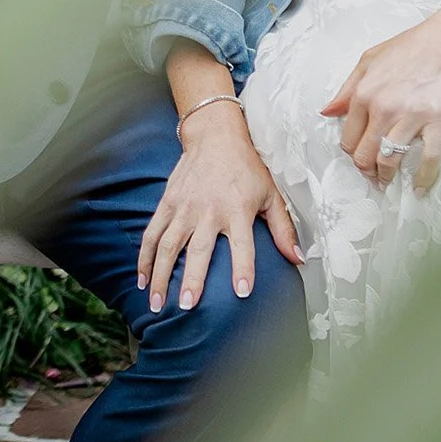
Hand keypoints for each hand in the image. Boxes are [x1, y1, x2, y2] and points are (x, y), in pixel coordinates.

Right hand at [136, 102, 301, 314]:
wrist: (215, 135)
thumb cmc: (246, 167)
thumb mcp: (271, 194)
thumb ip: (283, 229)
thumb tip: (298, 259)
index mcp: (238, 209)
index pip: (243, 243)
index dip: (243, 267)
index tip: (242, 292)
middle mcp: (209, 210)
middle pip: (199, 249)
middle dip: (191, 279)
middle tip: (186, 305)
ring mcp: (184, 206)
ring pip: (168, 245)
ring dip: (160, 275)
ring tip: (155, 302)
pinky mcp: (168, 202)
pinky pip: (152, 233)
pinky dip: (145, 257)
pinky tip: (142, 278)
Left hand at [320, 3, 440, 191]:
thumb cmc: (413, 46)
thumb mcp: (371, 59)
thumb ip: (348, 88)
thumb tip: (328, 112)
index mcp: (364, 93)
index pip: (348, 138)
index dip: (353, 153)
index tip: (361, 158)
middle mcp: (384, 107)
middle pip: (364, 155)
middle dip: (366, 170)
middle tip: (373, 176)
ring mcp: (411, 116)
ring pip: (389, 161)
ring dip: (387, 177)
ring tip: (389, 182)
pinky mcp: (438, 122)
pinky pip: (428, 160)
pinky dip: (423, 179)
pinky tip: (420, 187)